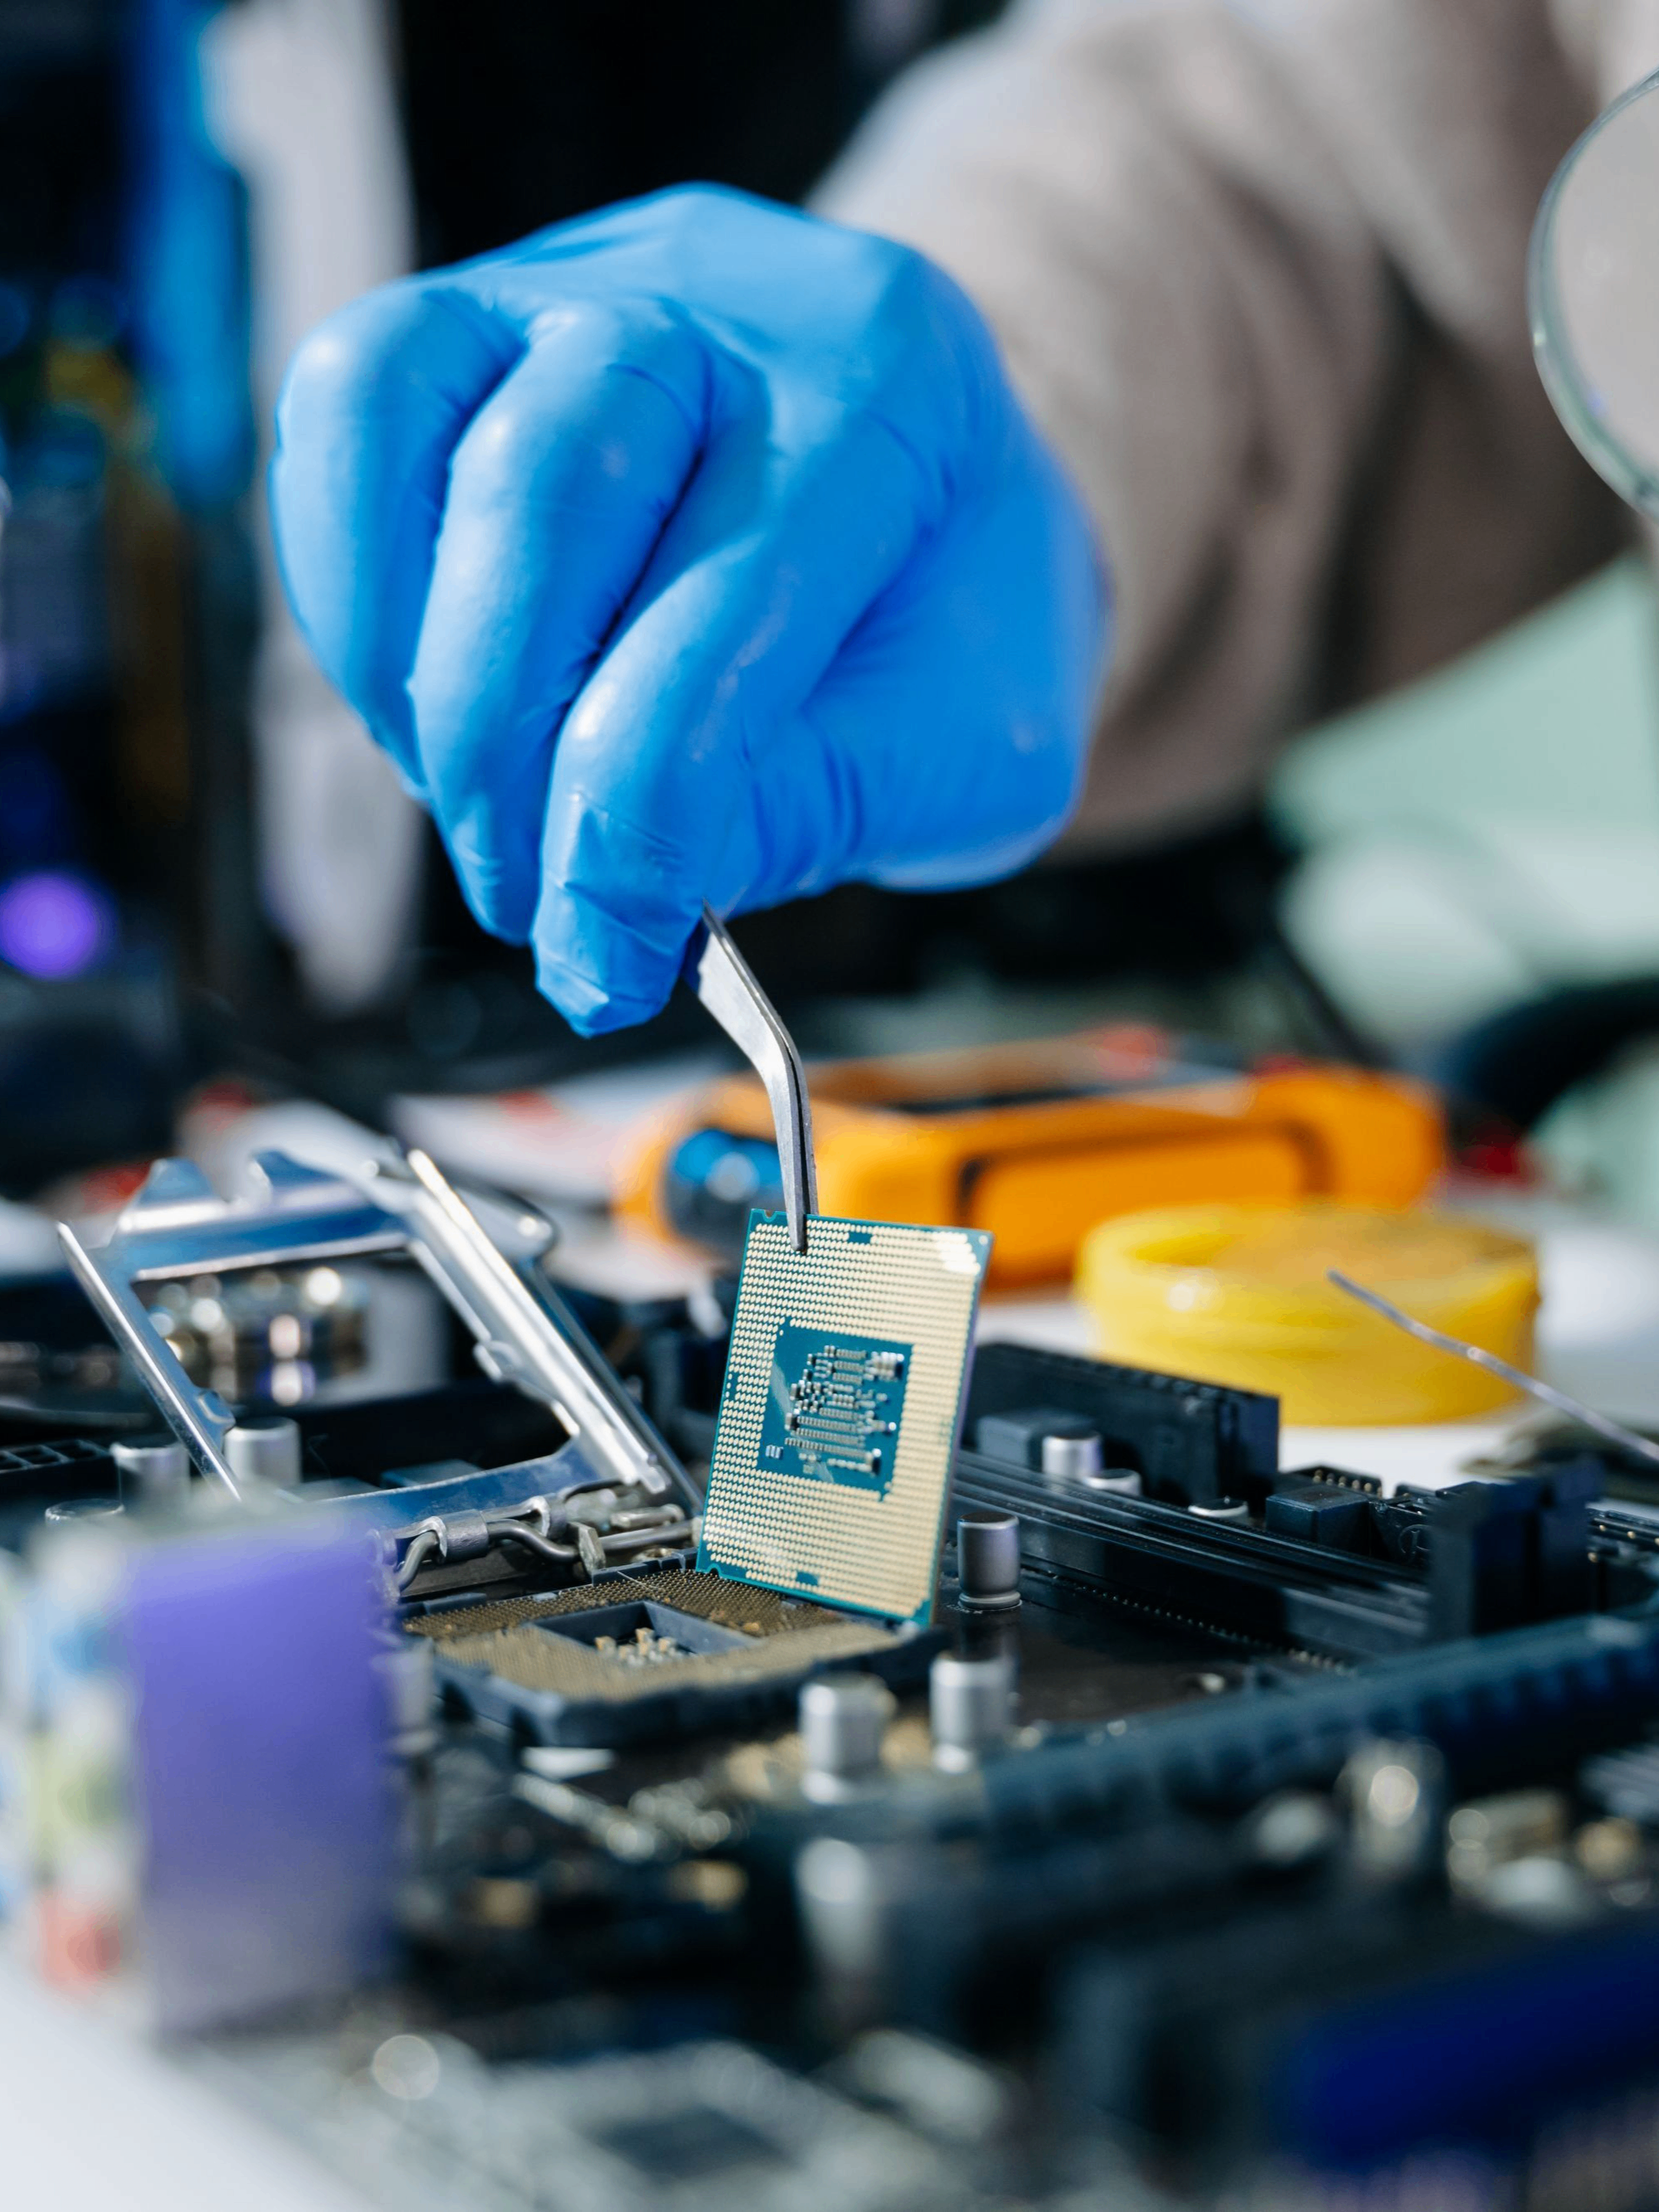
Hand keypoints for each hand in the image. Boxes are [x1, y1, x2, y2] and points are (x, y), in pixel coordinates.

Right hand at [270, 186, 1107, 1033]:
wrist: (939, 488)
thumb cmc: (959, 620)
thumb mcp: (969, 746)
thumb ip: (803, 810)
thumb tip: (607, 901)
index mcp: (890, 389)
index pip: (718, 621)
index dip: (629, 828)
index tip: (598, 964)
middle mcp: (722, 294)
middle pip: (536, 491)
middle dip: (500, 748)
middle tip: (525, 892)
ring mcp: (575, 277)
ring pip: (396, 415)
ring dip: (404, 662)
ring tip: (470, 798)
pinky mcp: (468, 312)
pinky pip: (344, 420)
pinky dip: (350, 588)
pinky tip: (426, 694)